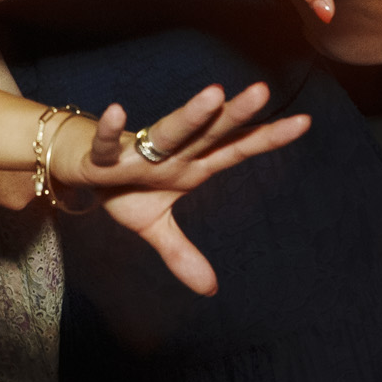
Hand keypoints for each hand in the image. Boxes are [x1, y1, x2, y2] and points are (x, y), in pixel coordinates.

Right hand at [52, 83, 311, 293]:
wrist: (77, 169)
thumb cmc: (123, 188)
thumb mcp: (155, 228)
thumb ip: (182, 254)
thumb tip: (211, 290)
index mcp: (190, 166)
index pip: (235, 151)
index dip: (267, 138)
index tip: (304, 122)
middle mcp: (172, 155)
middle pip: (209, 133)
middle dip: (235, 115)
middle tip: (262, 91)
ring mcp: (139, 153)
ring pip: (168, 132)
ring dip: (189, 115)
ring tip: (214, 94)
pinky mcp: (105, 157)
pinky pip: (109, 144)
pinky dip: (111, 130)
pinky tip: (117, 110)